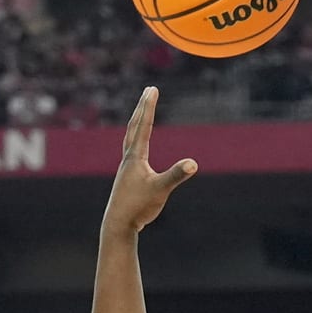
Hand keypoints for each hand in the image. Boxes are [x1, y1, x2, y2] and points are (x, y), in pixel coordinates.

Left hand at [100, 87, 195, 237]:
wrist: (118, 223)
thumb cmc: (138, 206)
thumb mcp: (160, 190)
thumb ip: (176, 175)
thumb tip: (193, 163)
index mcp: (136, 156)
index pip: (144, 126)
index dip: (149, 106)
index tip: (152, 89)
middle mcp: (129, 158)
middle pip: (135, 126)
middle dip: (142, 107)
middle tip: (149, 91)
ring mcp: (127, 167)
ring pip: (130, 137)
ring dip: (137, 122)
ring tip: (141, 112)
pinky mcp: (128, 176)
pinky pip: (132, 150)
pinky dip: (136, 140)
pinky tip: (139, 147)